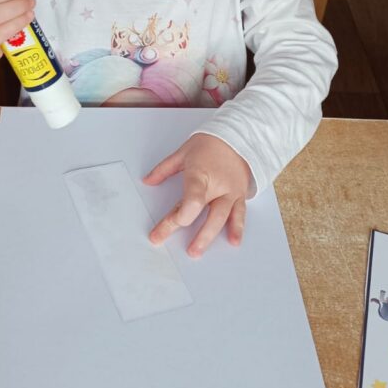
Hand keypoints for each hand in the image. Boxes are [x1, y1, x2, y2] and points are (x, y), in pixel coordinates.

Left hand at [144, 133, 250, 257]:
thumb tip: (147, 181)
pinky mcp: (240, 195)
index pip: (194, 198)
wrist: (238, 136)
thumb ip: (164, 169)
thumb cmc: (209, 144)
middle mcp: (218, 185)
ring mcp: (230, 192)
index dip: (185, 213)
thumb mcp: (183, 152)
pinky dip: (237, 228)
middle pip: (207, 214)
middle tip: (184, 250)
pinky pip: (239, 213)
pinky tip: (233, 241)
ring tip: (198, 251)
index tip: (176, 223)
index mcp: (201, 174)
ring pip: (222, 217)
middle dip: (195, 234)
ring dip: (210, 236)